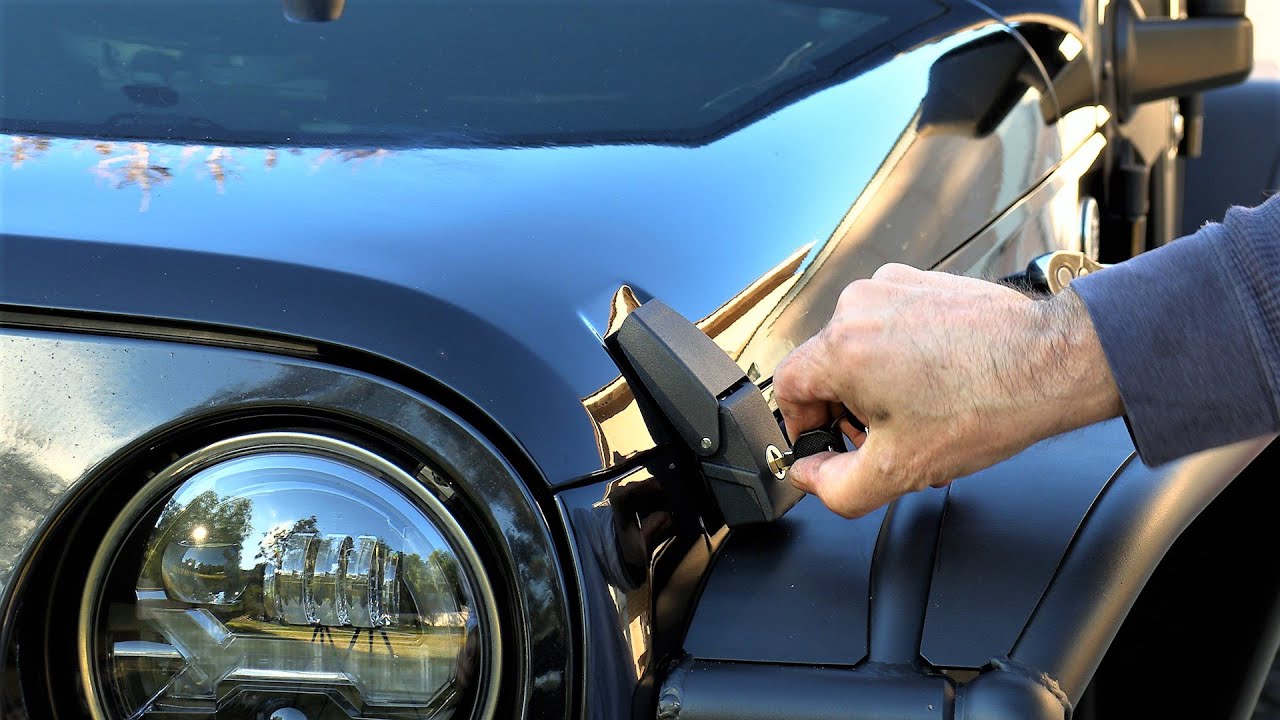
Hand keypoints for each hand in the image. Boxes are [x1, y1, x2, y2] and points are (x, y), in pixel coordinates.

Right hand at [773, 263, 1121, 517]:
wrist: (1055, 362)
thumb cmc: (989, 405)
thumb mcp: (898, 471)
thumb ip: (834, 487)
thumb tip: (808, 476)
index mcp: (842, 348)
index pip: (786, 387)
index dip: (804, 425)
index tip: (832, 443)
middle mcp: (859, 306)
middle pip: (825, 367)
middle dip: (849, 409)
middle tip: (887, 438)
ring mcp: (892, 287)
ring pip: (859, 345)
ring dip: (878, 383)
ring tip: (922, 413)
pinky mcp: (922, 282)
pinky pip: (890, 323)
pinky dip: (903, 355)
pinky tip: (940, 383)